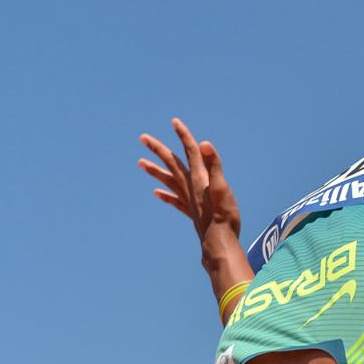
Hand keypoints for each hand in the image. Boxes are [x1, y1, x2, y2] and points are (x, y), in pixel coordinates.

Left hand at [139, 118, 241, 243]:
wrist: (219, 241)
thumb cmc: (224, 215)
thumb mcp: (222, 187)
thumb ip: (214, 165)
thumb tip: (203, 143)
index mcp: (199, 177)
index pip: (190, 151)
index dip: (183, 136)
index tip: (174, 122)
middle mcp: (190, 186)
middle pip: (171, 163)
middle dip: (157, 149)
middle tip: (142, 138)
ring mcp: (188, 199)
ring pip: (167, 180)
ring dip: (154, 170)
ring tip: (140, 163)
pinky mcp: (191, 211)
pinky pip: (174, 200)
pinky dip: (165, 195)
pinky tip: (156, 193)